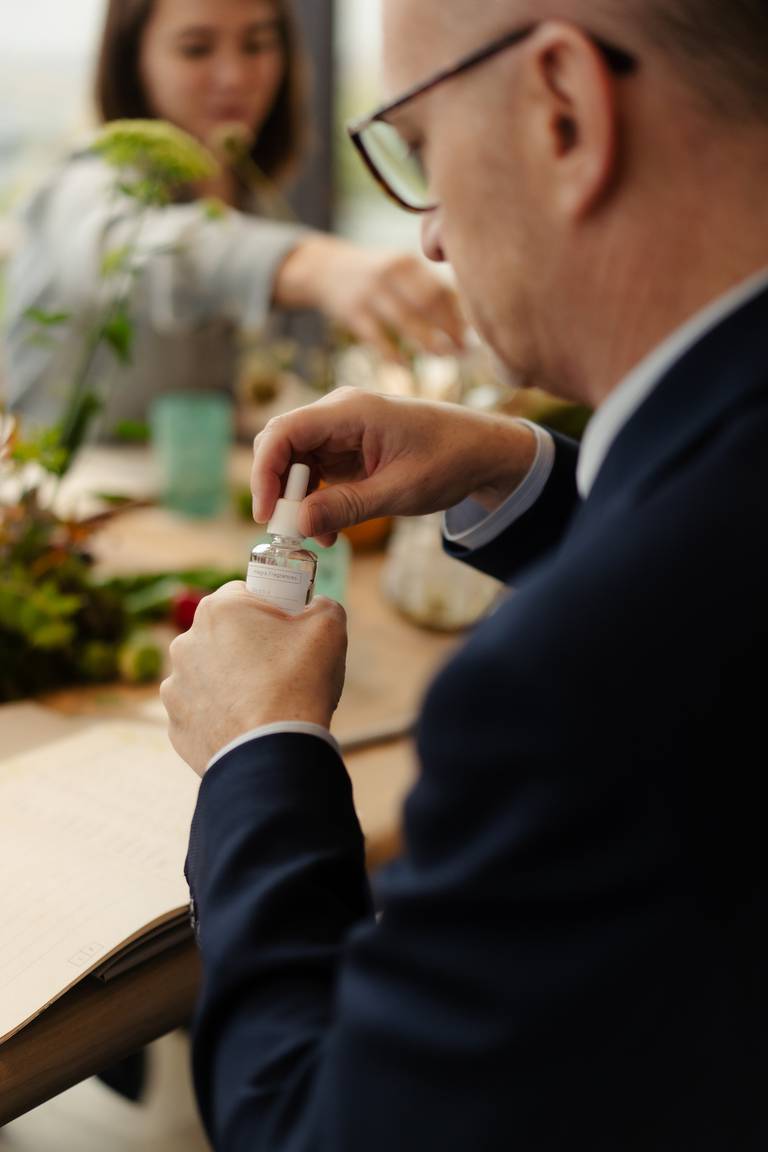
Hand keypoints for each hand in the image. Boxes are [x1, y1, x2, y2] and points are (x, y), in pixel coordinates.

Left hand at [160, 583, 346, 776]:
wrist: (273, 753)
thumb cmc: (299, 683)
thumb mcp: (329, 625)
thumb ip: (322, 605)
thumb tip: (317, 607)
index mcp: (218, 610)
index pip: (244, 593)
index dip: (271, 609)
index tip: (289, 630)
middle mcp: (186, 643)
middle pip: (224, 635)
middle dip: (248, 646)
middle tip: (281, 668)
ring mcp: (177, 686)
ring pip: (210, 674)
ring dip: (231, 682)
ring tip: (265, 703)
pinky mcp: (177, 725)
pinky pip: (203, 711)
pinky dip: (222, 716)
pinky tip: (248, 726)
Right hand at [251, 387, 537, 545]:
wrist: (482, 451)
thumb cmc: (449, 460)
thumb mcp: (400, 491)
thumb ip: (348, 507)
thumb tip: (299, 524)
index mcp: (350, 411)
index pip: (284, 431)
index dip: (265, 471)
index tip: (268, 513)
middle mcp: (339, 414)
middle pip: (282, 445)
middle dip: (277, 489)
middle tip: (286, 531)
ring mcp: (341, 431)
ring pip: (295, 462)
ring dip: (297, 500)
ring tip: (315, 537)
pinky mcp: (347, 448)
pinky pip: (316, 473)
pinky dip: (315, 501)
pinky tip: (328, 529)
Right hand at [275, 234, 465, 359]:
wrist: (324, 269)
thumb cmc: (377, 277)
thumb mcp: (401, 270)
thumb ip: (429, 289)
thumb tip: (469, 323)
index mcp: (409, 263)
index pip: (442, 288)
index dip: (462, 313)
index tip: (478, 333)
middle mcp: (391, 273)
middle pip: (429, 302)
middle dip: (450, 328)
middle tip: (466, 351)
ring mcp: (370, 292)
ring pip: (405, 320)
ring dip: (427, 342)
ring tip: (444, 356)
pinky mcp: (351, 312)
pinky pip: (376, 337)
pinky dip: (391, 354)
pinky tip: (404, 367)